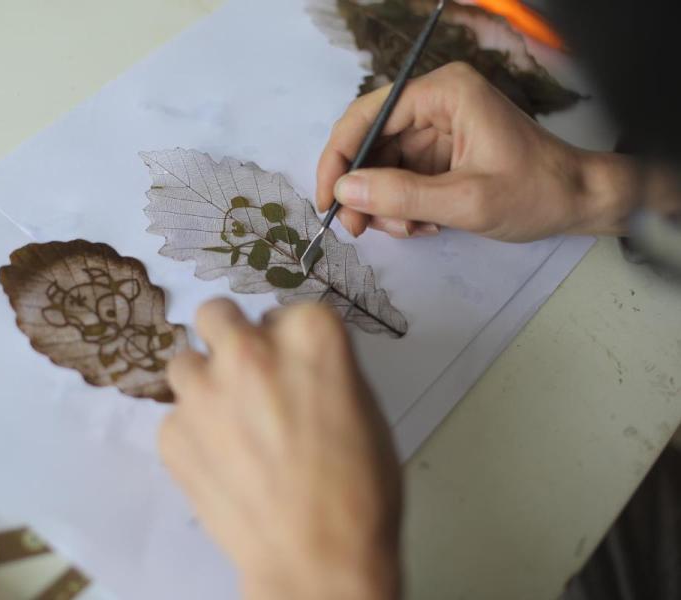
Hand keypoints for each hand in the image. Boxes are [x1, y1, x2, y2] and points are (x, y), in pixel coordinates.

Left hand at [161, 299, 401, 599]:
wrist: (318, 559)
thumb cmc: (360, 488)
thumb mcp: (362, 407)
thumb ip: (321, 368)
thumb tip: (293, 362)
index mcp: (309, 334)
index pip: (284, 311)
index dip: (287, 341)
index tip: (293, 368)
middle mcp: (248, 349)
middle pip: (217, 314)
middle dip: (229, 338)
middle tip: (246, 374)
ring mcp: (203, 390)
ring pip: (184, 361)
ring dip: (203, 384)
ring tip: (228, 424)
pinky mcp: (172, 433)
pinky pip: (176, 417)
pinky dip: (192, 434)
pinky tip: (220, 465)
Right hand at [317, 62, 638, 241]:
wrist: (579, 202)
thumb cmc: (534, 193)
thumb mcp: (464, 201)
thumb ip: (401, 195)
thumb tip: (344, 192)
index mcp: (444, 93)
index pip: (369, 116)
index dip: (339, 157)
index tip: (327, 199)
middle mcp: (436, 102)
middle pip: (371, 142)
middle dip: (362, 189)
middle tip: (356, 229)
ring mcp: (438, 128)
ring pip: (382, 165)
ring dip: (383, 204)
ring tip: (405, 230)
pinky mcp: (441, 153)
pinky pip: (401, 178)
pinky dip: (401, 207)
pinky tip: (421, 226)